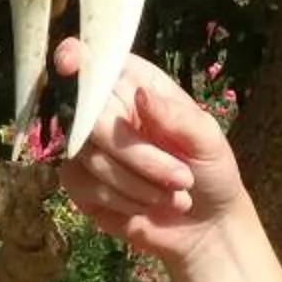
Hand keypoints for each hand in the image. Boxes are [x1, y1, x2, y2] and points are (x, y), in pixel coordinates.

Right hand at [50, 41, 246, 265]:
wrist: (205, 225)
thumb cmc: (210, 171)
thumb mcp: (208, 141)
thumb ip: (178, 116)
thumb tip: (140, 96)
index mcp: (137, 85)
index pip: (96, 60)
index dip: (77, 57)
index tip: (70, 62)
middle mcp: (106, 110)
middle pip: (91, 117)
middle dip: (138, 154)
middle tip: (182, 177)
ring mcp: (88, 147)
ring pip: (90, 156)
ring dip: (138, 183)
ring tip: (176, 196)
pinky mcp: (79, 182)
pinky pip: (85, 185)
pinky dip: (123, 200)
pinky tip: (147, 205)